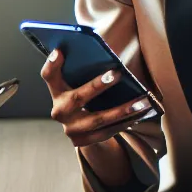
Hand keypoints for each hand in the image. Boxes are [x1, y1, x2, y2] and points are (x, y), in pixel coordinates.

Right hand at [39, 49, 154, 148]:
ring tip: (142, 102)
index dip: (52, 64)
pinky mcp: (83, 141)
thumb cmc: (81, 97)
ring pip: (98, 119)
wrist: (78, 129)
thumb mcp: (75, 83)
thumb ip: (81, 68)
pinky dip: (125, 123)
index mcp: (57, 92)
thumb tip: (103, 53)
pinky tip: (139, 114)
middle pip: (77, 98)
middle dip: (97, 86)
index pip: (49, 76)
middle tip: (117, 74)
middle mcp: (60, 111)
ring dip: (122, 111)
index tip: (60, 50)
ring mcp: (70, 129)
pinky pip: (107, 132)